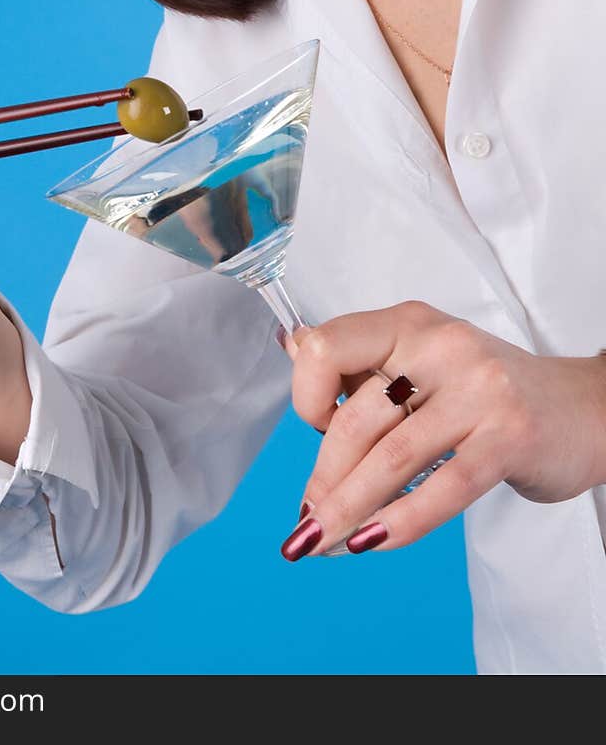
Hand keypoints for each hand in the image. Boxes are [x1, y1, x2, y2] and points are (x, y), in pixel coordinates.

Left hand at [278, 300, 605, 557]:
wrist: (586, 410)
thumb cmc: (491, 392)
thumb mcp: (426, 360)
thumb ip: (363, 362)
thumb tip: (291, 346)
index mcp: (410, 324)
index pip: (328, 347)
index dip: (307, 396)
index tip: (316, 431)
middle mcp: (442, 348)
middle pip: (357, 419)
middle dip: (323, 480)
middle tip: (306, 523)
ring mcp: (479, 391)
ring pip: (392, 458)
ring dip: (346, 510)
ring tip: (321, 542)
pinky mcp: (509, 437)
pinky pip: (443, 487)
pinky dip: (400, 522)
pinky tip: (370, 543)